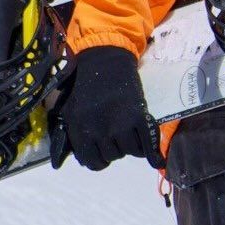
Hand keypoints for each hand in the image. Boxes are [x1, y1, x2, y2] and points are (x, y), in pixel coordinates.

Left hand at [54, 46, 157, 170]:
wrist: (104, 62)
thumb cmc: (84, 86)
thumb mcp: (69, 112)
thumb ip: (71, 136)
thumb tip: (68, 161)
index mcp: (80, 130)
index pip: (92, 162)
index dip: (99, 161)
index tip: (103, 154)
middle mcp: (99, 131)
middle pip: (113, 156)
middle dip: (115, 149)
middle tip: (117, 136)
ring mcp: (119, 125)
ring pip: (129, 152)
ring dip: (131, 147)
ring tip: (131, 135)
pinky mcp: (137, 117)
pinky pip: (145, 144)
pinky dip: (152, 153)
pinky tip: (156, 160)